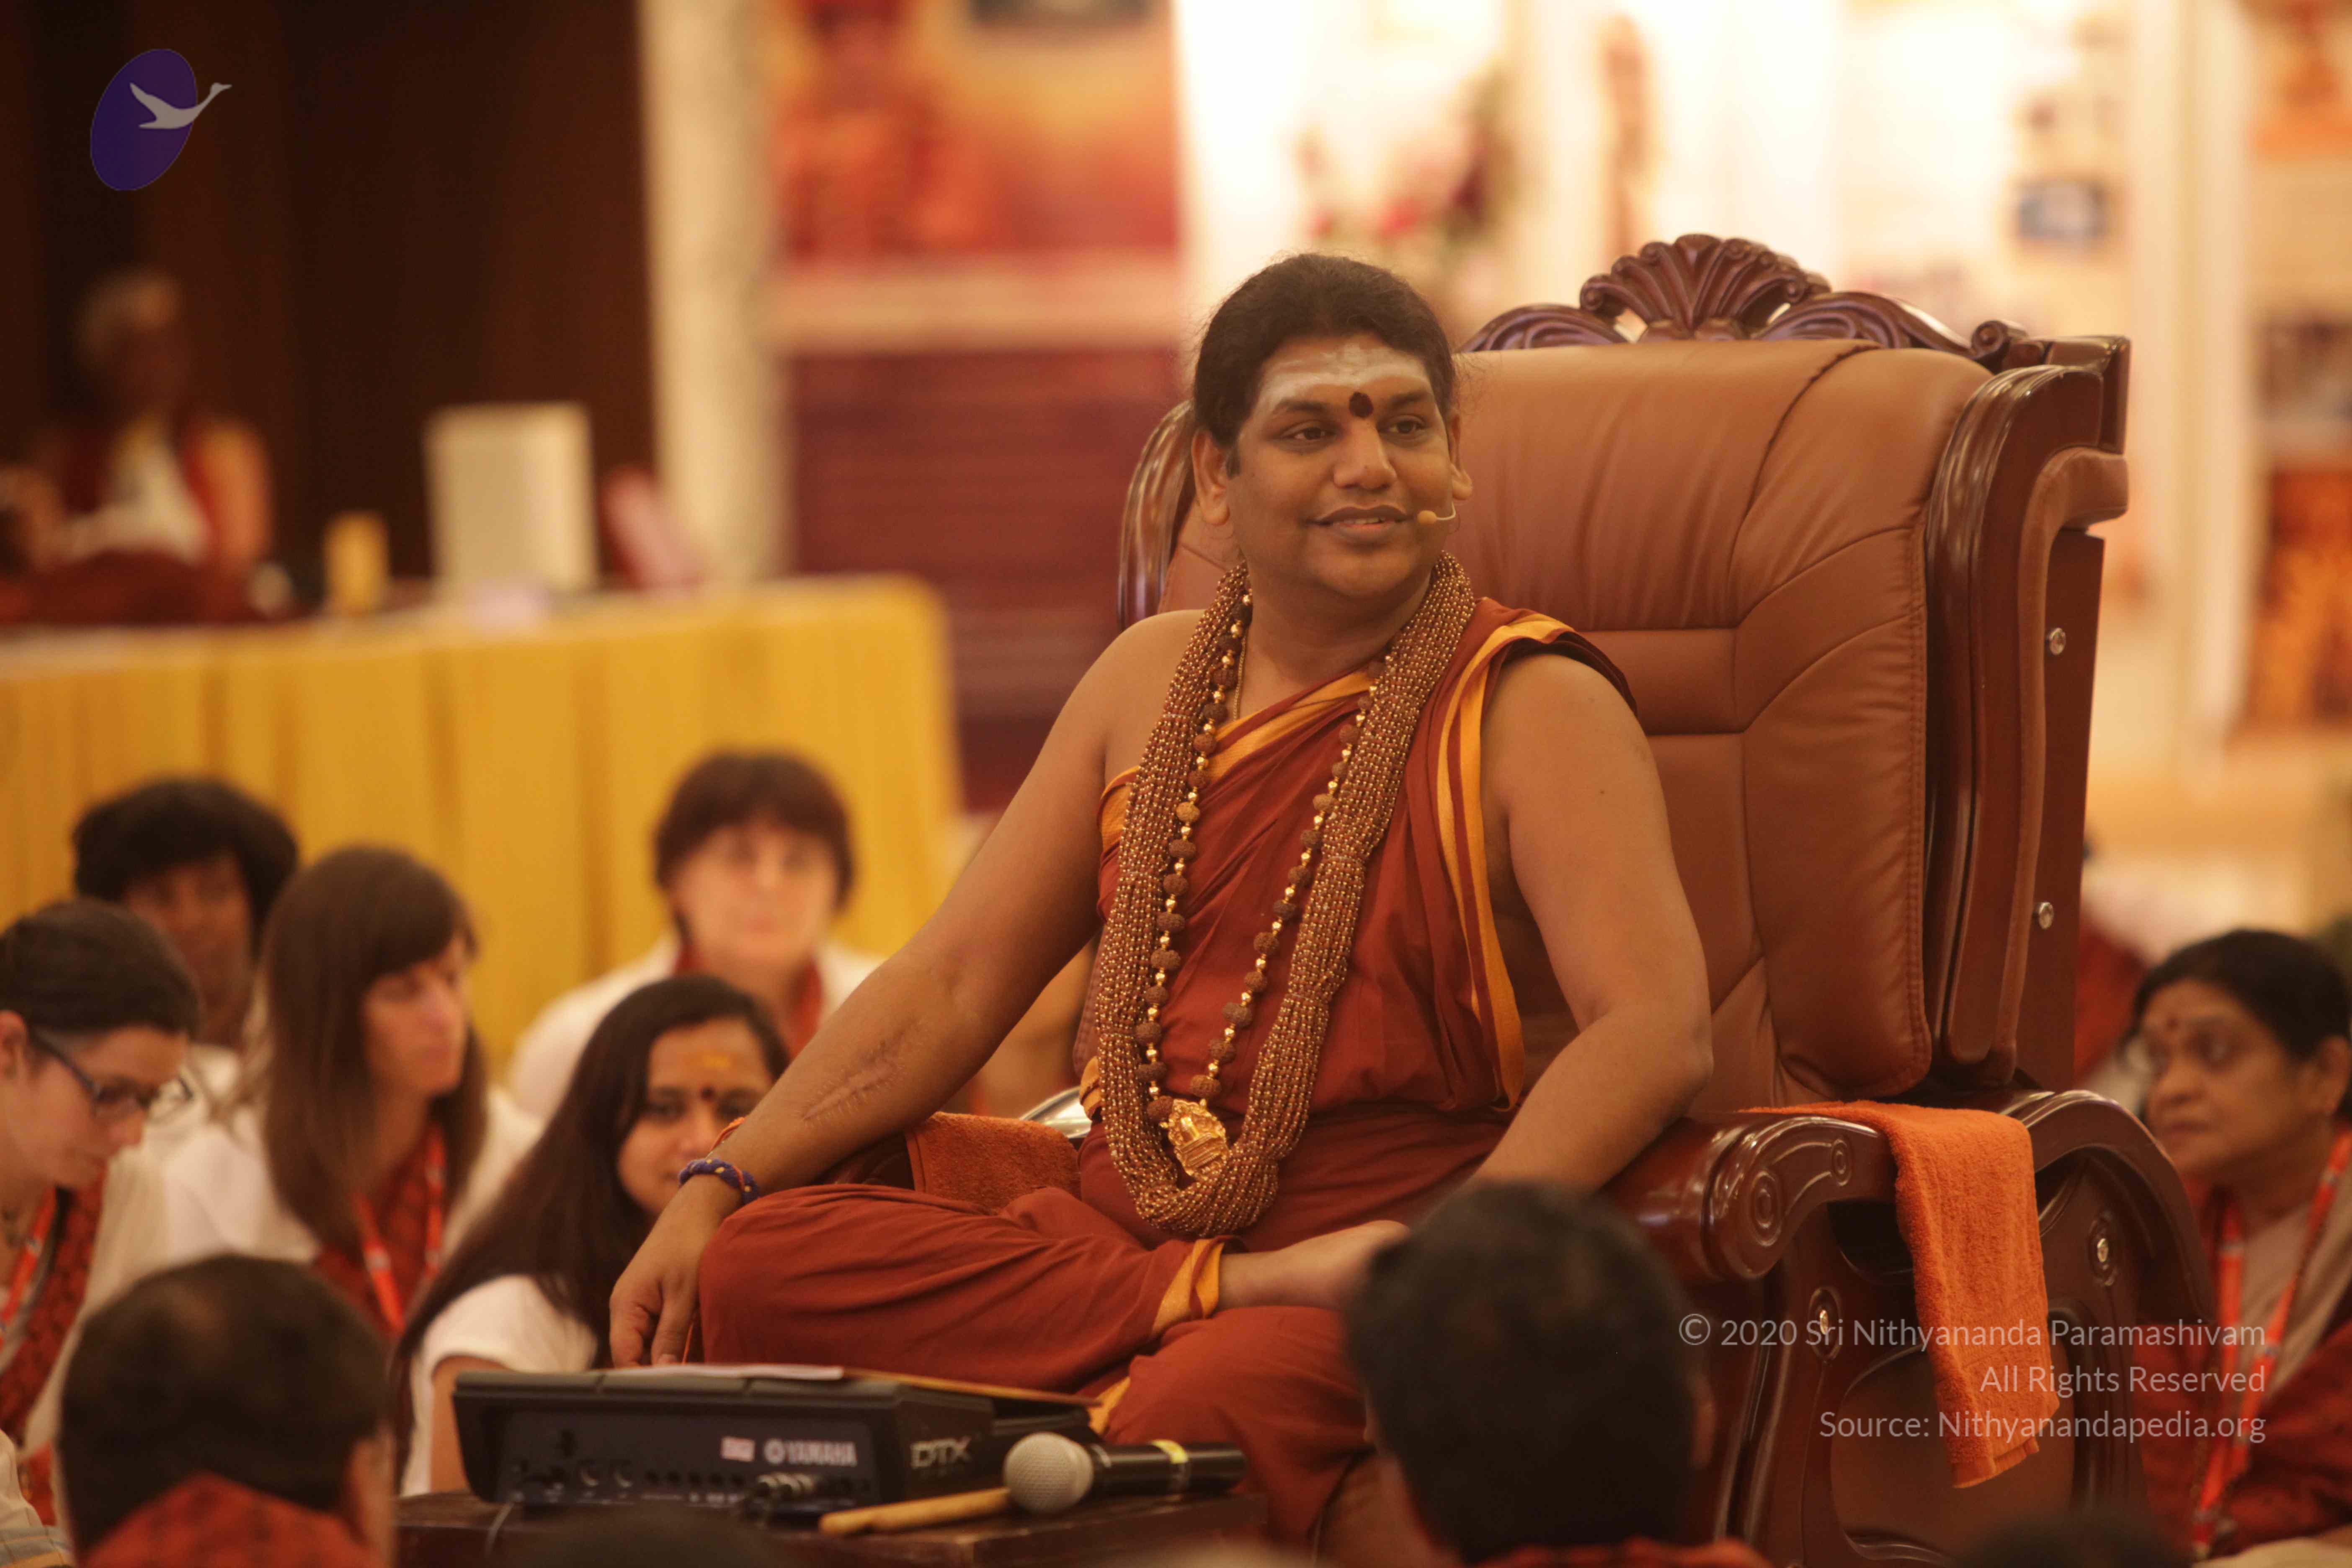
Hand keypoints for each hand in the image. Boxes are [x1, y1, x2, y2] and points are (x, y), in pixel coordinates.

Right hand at [609, 1178, 739, 1366]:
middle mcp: (626, 1307)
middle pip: (634, 1353)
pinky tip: (692, 1347)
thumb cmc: (689, 1244)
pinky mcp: (654, 1300)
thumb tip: (662, 1370)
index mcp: (625, 1305)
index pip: (623, 1356)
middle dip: (656, 1370)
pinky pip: (658, 1330)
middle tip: (686, 1384)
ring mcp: (639, 1304)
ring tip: (693, 1368)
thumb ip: (671, 1334)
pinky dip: (673, 1340)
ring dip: (667, 1355)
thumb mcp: (684, 1294)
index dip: (641, 1377)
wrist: (696, 1210)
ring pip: (648, 1344)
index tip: (668, 1391)